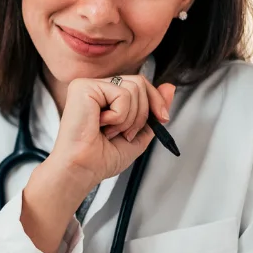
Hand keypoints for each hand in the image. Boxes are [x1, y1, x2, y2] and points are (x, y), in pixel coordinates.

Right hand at [21, 76, 174, 252]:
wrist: (83, 170)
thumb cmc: (101, 158)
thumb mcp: (138, 134)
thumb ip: (153, 110)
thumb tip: (170, 86)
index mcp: (107, 97)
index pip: (140, 84)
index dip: (155, 101)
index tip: (162, 119)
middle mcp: (97, 87)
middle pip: (140, 83)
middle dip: (142, 114)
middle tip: (124, 133)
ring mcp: (89, 85)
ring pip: (134, 88)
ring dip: (129, 118)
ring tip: (110, 131)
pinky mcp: (84, 87)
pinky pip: (122, 94)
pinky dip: (119, 116)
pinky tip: (101, 125)